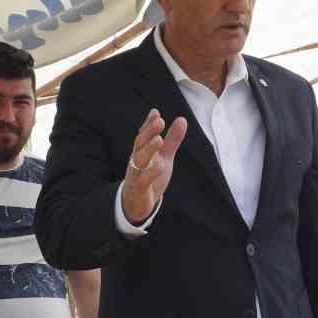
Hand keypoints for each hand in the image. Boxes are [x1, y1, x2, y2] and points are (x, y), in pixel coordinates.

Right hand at [121, 108, 187, 224]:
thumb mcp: (164, 157)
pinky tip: (160, 165)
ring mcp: (136, 175)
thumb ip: (172, 140)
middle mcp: (136, 161)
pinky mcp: (138, 190)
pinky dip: (151, 173)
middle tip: (159, 121)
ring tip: (159, 139)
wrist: (136, 204)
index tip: (156, 113)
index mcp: (142, 152)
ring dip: (149, 149)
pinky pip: (143, 180)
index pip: (143, 135)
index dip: (148, 124)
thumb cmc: (150, 177)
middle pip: (140, 144)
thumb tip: (182, 119)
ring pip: (140, 160)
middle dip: (148, 132)